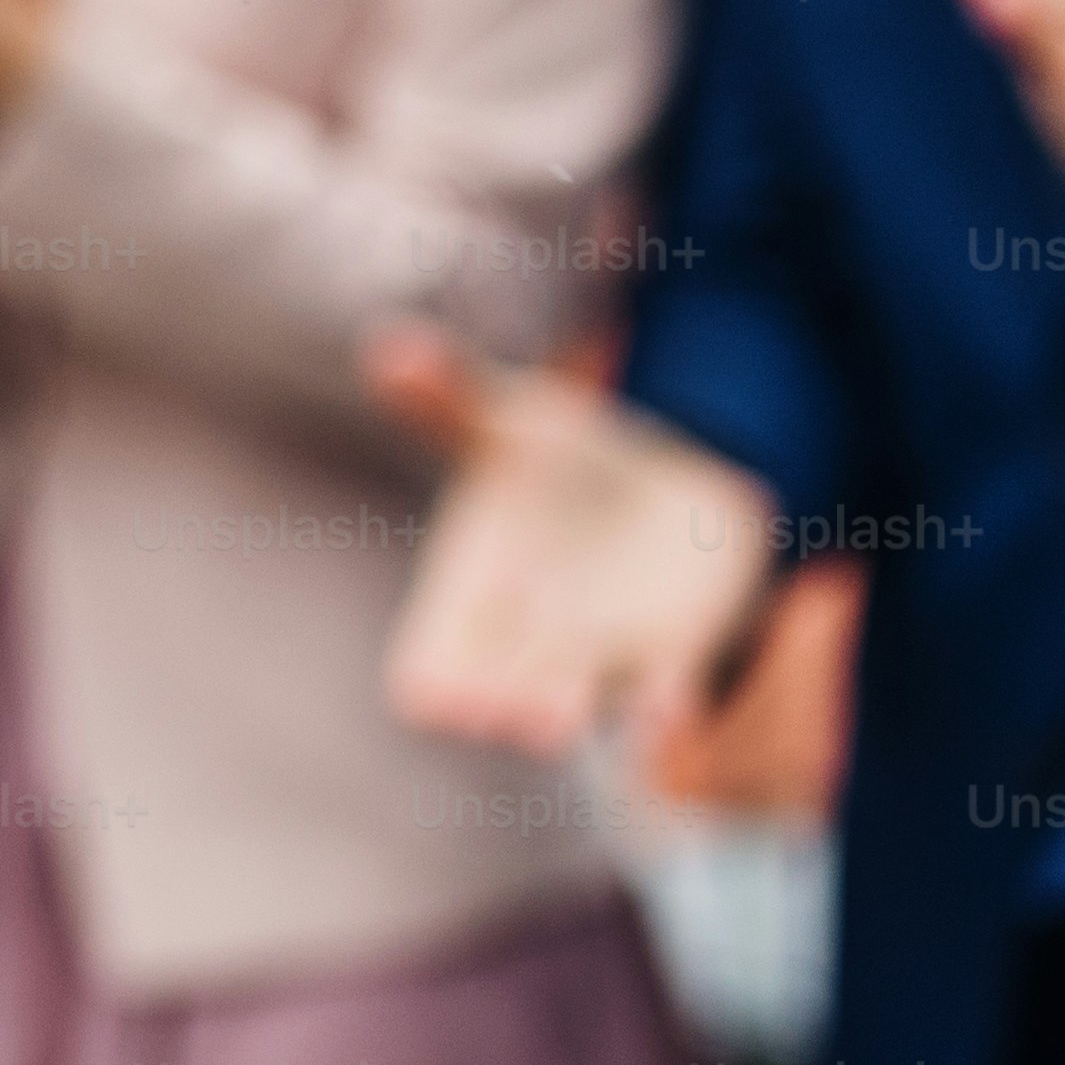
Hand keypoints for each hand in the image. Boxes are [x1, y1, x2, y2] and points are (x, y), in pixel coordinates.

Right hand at [370, 323, 780, 758]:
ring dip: (568, 712)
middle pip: (495, 700)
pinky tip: (672, 706)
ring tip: (557, 718)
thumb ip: (450, 395)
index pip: (428, 669)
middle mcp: (527, 646)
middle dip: (498, 705)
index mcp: (468, 600)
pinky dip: (668, 704)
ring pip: (576, 707)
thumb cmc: (564, 464)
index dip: (432, 682)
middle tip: (499, 712)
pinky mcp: (676, 651)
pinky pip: (668, 694)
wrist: (668, 490)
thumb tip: (388, 346)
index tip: (433, 690)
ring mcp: (601, 659)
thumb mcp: (508, 421)